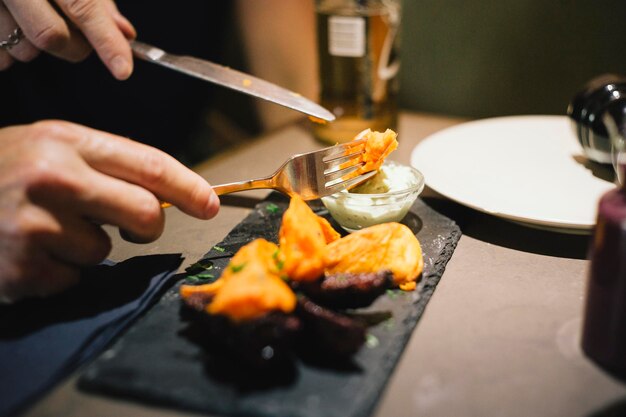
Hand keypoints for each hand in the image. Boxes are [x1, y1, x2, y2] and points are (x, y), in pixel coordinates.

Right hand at [0, 0, 135, 78]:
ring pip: (23, 50)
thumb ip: (96, 1)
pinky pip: (1, 59)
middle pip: (51, 36)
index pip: (82, 6)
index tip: (123, 69)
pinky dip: (10, 51)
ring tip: (31, 18)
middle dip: (74, 46)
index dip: (106, 40)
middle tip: (78, 34)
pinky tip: (10, 26)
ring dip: (37, 47)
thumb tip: (125, 33)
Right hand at [0, 120, 219, 301]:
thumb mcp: (48, 147)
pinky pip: (74, 278)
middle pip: (146, 213)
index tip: (211, 204)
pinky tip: (28, 252)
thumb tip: (167, 195)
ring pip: (106, 251)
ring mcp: (35, 226)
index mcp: (66, 141)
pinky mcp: (24, 269)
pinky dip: (59, 272)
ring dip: (86, 248)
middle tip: (127, 224)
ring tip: (45, 229)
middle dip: (145, 224)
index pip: (149, 165)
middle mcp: (53, 178)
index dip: (189, 187)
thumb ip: (105, 165)